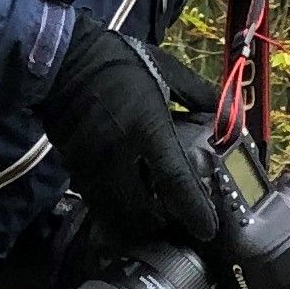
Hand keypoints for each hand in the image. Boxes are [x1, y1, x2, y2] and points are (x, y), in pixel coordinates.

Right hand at [36, 27, 219, 247]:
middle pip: (141, 210)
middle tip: (175, 220)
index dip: (193, 209)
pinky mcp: (74, 168)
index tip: (206, 229)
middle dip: (160, 223)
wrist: (61, 59)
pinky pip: (97, 201)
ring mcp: (93, 165)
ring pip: (115, 213)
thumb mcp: (164, 69)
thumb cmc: (116, 62)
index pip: (174, 179)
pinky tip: (125, 200)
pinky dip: (114, 208)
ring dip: (135, 221)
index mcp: (147, 127)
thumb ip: (197, 95)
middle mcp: (119, 154)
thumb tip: (228, 113)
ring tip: (150, 215)